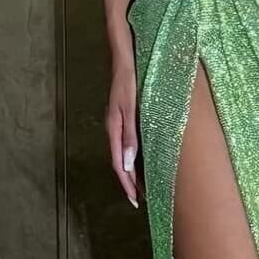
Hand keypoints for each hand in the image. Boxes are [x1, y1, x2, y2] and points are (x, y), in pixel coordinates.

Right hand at [107, 53, 143, 208]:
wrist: (125, 59)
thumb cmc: (129, 80)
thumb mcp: (130, 108)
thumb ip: (130, 135)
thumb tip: (126, 163)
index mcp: (113, 129)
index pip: (118, 164)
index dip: (126, 183)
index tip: (135, 200)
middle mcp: (115, 129)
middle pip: (120, 163)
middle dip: (130, 182)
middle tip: (141, 200)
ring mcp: (119, 124)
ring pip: (124, 155)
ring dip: (133, 172)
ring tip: (145, 187)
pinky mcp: (126, 118)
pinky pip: (129, 144)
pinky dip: (135, 157)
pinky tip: (144, 161)